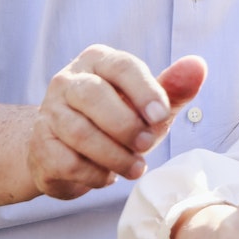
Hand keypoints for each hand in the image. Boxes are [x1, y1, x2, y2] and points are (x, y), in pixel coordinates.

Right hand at [25, 46, 206, 200]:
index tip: (161, 116)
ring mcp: (49, 113)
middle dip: (125, 125)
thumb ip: (173, 88)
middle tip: (146, 146)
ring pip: (79, 132)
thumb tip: (198, 66)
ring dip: (114, 155)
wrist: (64, 151)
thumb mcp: (147, 105)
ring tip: (134, 168)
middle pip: (93, 96)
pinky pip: (68, 162)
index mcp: (98, 61)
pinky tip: (107, 176)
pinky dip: (94, 175)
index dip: (144, 91)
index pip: (121, 66)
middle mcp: (67, 81)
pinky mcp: (40, 146)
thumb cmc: (113, 120)